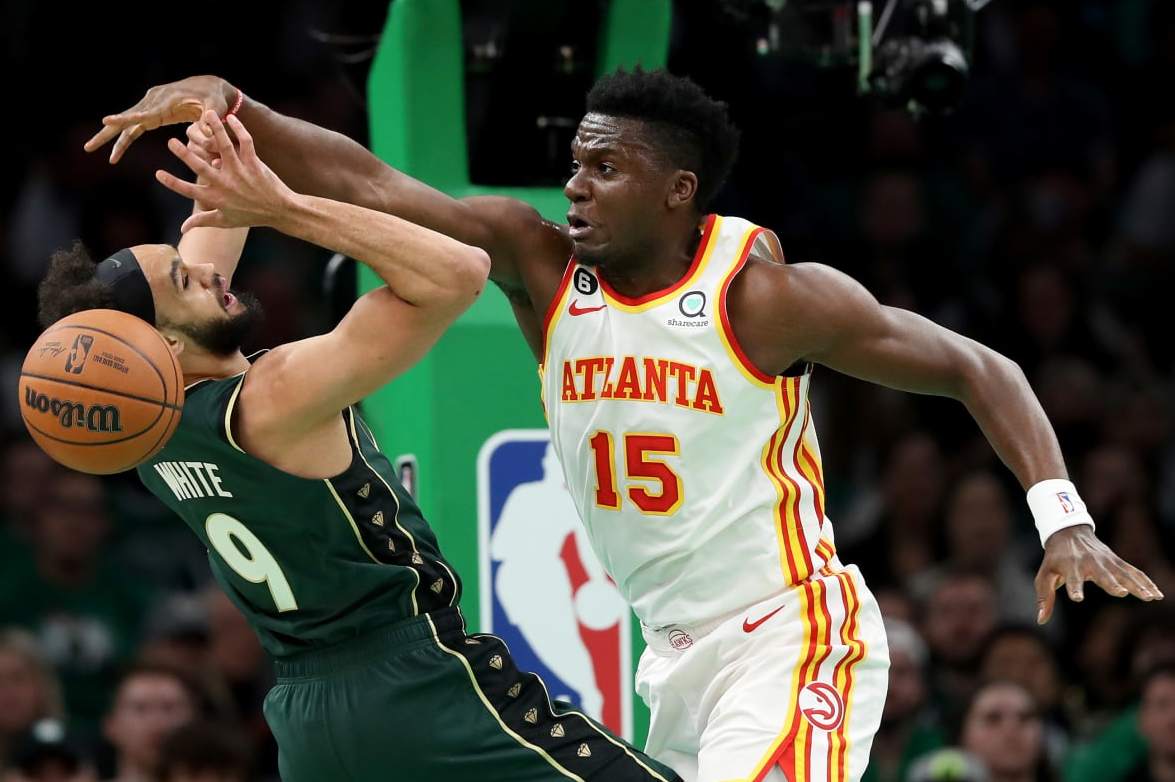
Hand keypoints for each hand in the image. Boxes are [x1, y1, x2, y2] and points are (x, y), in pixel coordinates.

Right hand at [84, 76, 234, 163]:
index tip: (107, 121)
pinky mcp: (153, 113)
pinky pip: (135, 128)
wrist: (210, 87)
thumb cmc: (215, 98)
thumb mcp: (215, 106)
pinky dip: (125, 140)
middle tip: (88, 146)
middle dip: (108, 132)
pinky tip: (115, 155)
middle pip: (127, 118)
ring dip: (111, 138)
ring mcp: (151, 106)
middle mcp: (154, 100)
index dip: (127, 118)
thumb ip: (210, 119)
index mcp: (167, 99)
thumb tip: (202, 134)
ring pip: (127, 124)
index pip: (144, 112)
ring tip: (91, 150)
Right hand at [156, 110, 294, 230]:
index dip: (172, 183)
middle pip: (201, 168)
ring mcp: (240, 172)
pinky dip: (239, 128)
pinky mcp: (254, 163)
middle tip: (170, 141)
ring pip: (224, 147)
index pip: (189, 191)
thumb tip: (182, 229)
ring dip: (215, 130)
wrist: (279, 211)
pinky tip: (230, 118)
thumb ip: (202, 221)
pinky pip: (246, 142)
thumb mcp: (225, 221)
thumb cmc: (250, 216)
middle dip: (185, 155)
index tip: (157, 173)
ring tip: (205, 115)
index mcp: (216, 198)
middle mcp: (226, 184)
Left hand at [1035, 525, 1163, 623]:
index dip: (1074, 588)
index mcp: (1070, 567)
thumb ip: (1045, 598)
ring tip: (1150, 597)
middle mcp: (1090, 563)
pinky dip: (1146, 581)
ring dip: (1137, 585)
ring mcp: (1106, 561)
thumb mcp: (1044, 576)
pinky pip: (1134, 572)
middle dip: (1111, 583)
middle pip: (1102, 575)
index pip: (1071, 579)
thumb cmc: (1054, 559)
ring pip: (1123, 574)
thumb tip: (1041, 621)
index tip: (1077, 598)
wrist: (1068, 532)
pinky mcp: (1116, 561)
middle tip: (1121, 593)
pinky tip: (1157, 594)